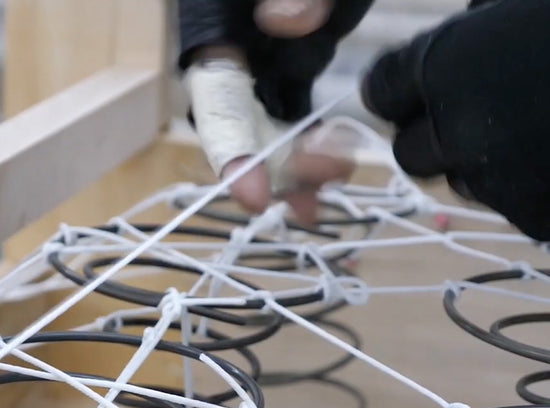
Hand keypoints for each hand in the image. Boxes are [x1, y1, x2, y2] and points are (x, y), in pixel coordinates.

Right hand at [181, 0, 372, 222]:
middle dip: (278, 164)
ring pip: (270, 131)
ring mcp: (262, 63)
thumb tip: (287, 21)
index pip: (214, 95)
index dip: (230, 149)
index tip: (255, 195)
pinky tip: (333, 177)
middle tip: (327, 176)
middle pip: (242, 127)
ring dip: (298, 170)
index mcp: (214, 22)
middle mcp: (231, 51)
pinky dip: (312, 151)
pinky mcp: (292, 66)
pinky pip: (296, 119)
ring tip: (333, 188)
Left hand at [361, 0, 549, 240]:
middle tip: (469, 113)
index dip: (397, 89)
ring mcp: (496, 182)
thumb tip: (463, 35)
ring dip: (481, 161)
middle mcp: (457, 132)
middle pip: (408, 151)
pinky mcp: (534, 218)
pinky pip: (512, 204)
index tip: (412, 86)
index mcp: (448, 66)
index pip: (381, 91)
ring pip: (461, 182)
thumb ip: (481, 27)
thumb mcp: (524, 8)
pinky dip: (529, 185)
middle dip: (430, 134)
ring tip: (536, 129)